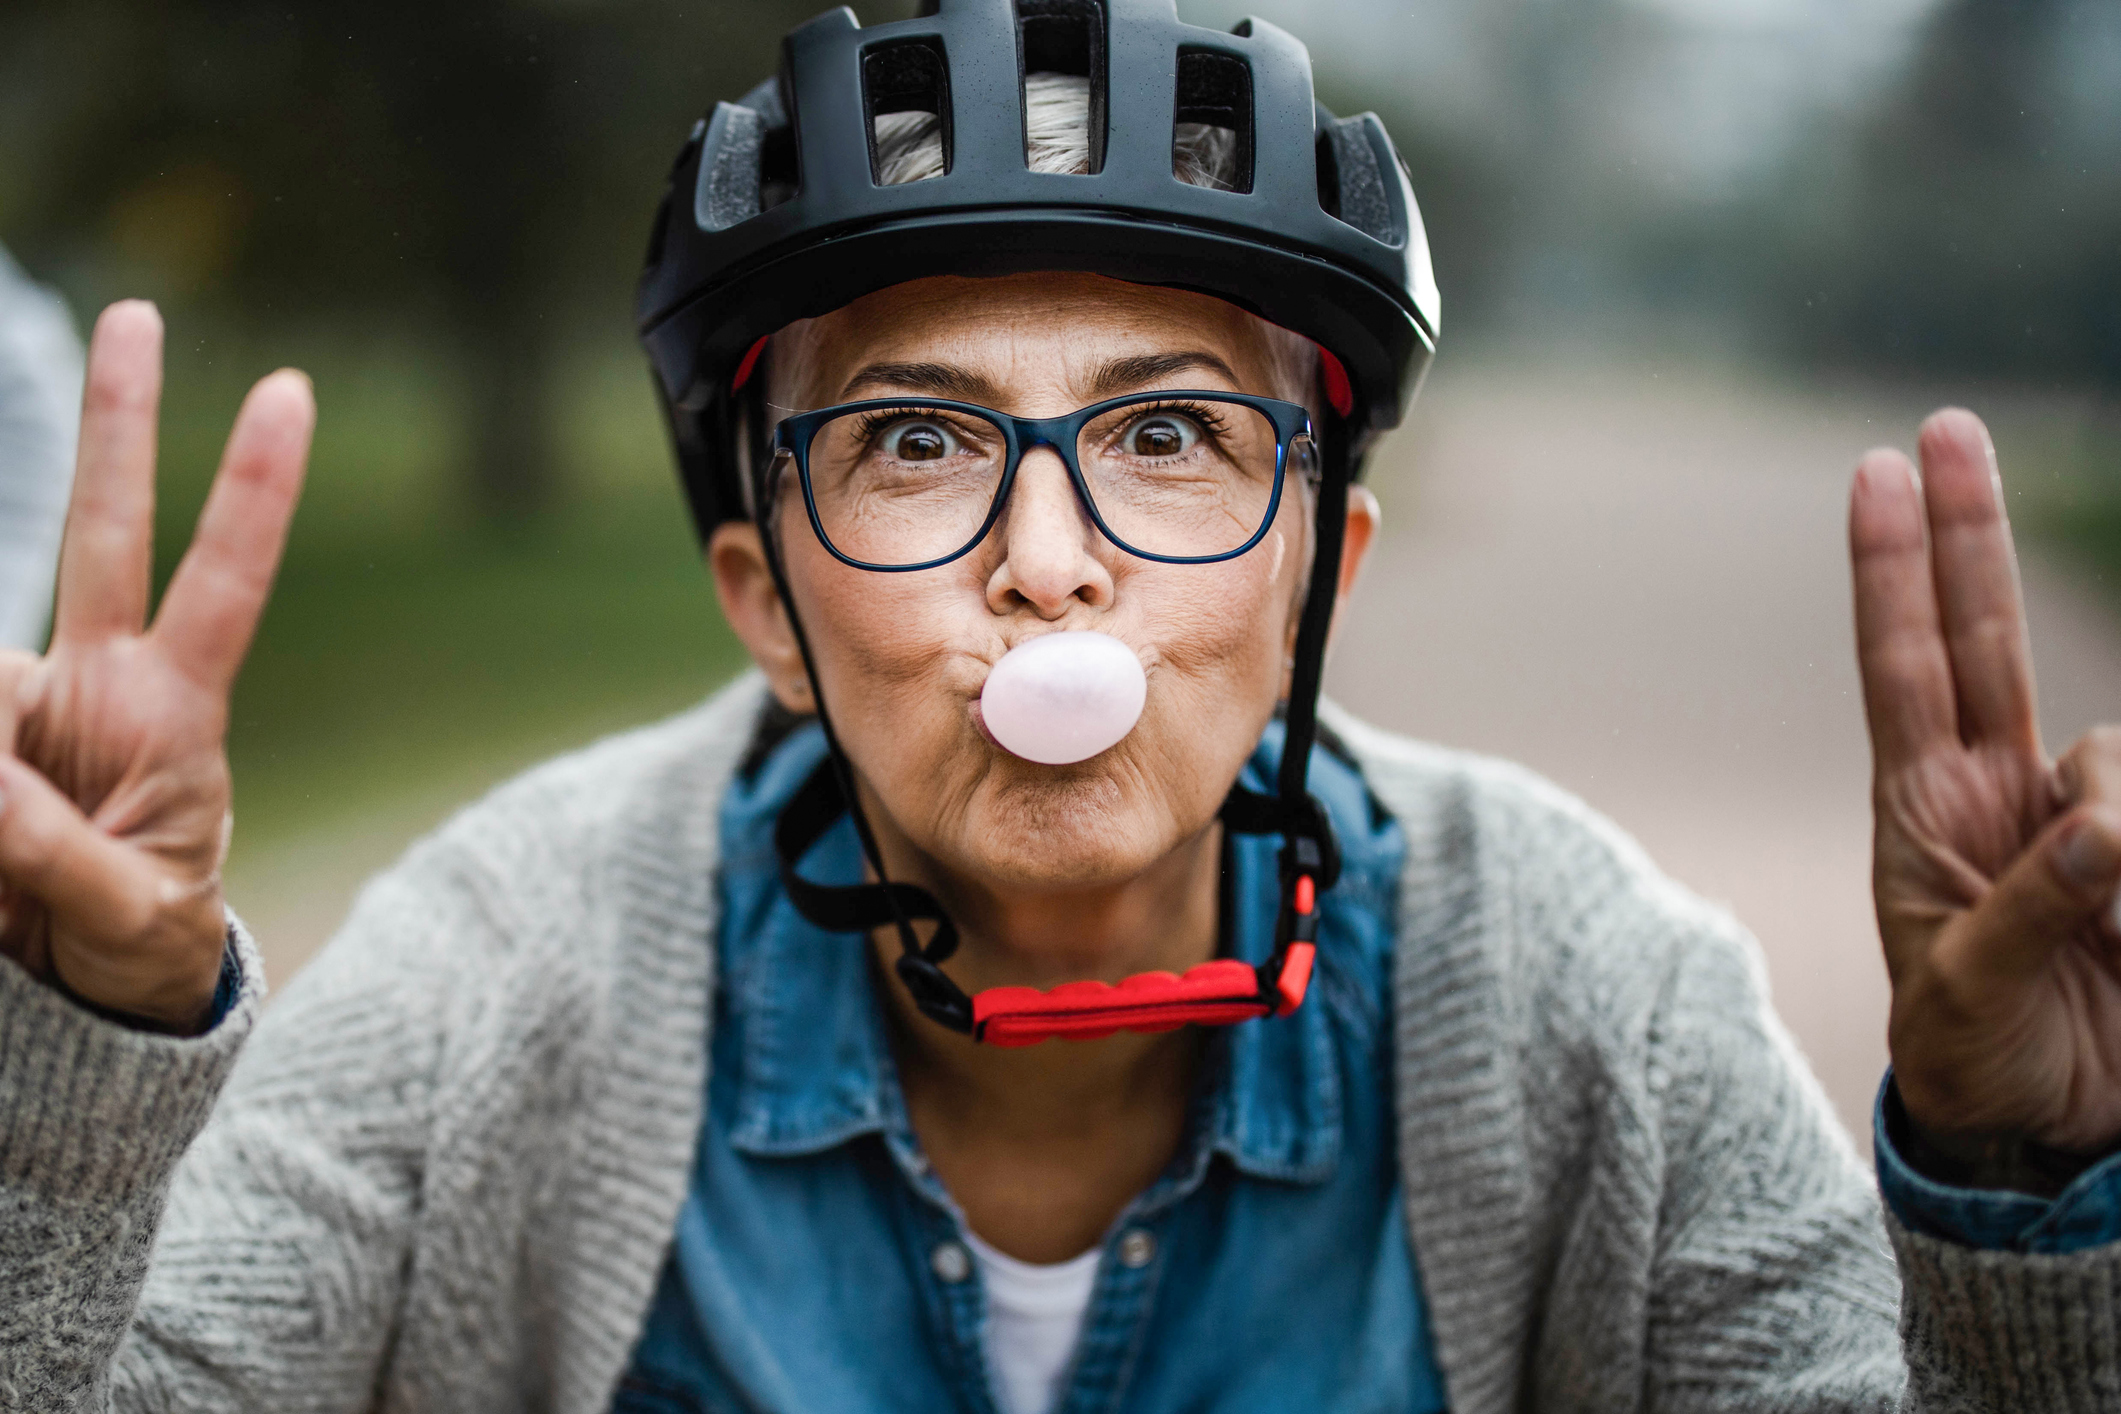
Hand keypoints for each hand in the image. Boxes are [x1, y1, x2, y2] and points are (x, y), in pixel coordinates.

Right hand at [0, 302, 310, 1029]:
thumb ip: (57, 854)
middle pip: (109, 530)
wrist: (79, 992)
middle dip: (123, 424)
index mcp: (174, 710)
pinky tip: (5, 801)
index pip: (226, 580)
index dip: (256, 490)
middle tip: (137, 311)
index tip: (292, 390)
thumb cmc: (137, 944)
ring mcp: (25, 699)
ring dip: (0, 724)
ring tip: (23, 831)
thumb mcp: (127, 916)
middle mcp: (100, 679)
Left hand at [1853, 408, 2120, 1159]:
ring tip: (2110, 913)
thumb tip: (2102, 830)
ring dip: (2115, 812)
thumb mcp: (1963, 998)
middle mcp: (1996, 788)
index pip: (1898, 664)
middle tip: (1945, 425)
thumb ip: (2026, 911)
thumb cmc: (1976, 1060)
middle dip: (1964, 531)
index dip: (1890, 570)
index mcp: (1922, 810)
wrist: (2048, 1130)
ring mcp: (2076, 814)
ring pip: (2115, 745)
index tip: (1875, 471)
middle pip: (1978, 634)